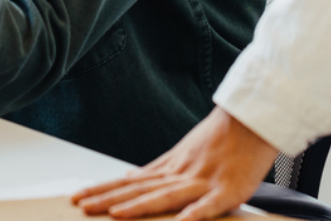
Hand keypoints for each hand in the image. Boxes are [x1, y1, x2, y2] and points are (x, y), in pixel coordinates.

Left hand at [71, 108, 278, 219]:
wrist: (252, 120)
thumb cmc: (221, 139)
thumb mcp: (183, 154)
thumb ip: (158, 171)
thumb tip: (129, 179)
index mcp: (169, 167)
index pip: (129, 182)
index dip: (103, 189)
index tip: (78, 197)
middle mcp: (180, 173)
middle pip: (139, 190)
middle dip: (108, 200)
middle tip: (82, 206)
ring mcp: (203, 181)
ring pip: (166, 196)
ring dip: (140, 206)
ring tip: (115, 215)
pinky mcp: (228, 190)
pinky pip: (209, 205)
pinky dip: (194, 215)